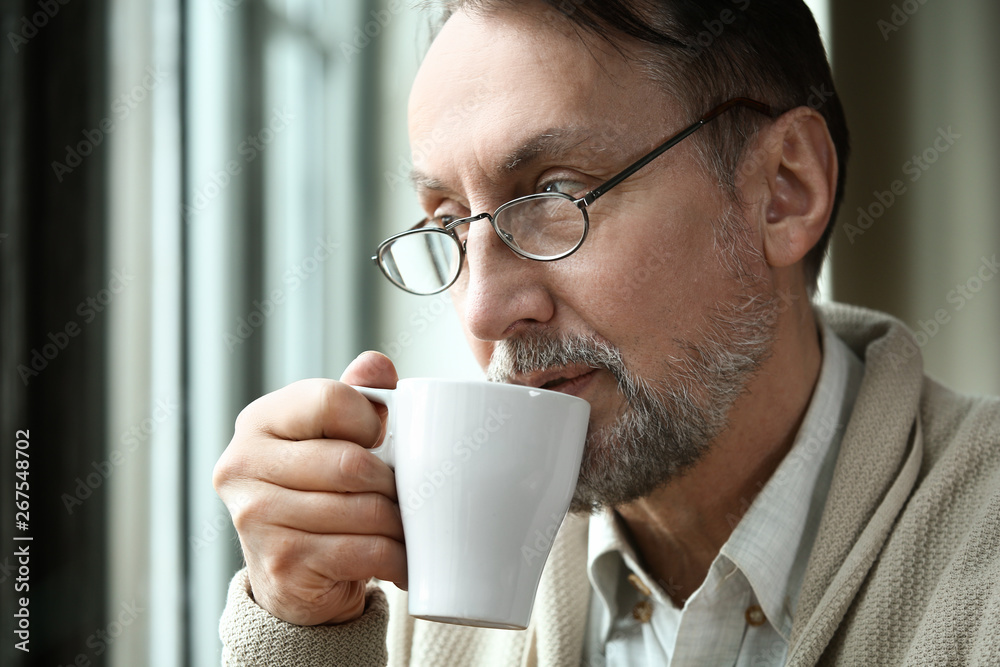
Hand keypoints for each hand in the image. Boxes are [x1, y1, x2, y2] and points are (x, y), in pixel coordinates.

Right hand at [213, 352, 406, 625]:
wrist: (294, 579)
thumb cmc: (321, 493)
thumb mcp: (334, 437)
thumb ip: (356, 396)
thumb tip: (378, 366)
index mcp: (259, 421)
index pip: (331, 400)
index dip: (370, 421)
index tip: (378, 441)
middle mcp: (243, 465)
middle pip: (351, 462)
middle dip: (392, 482)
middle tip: (406, 494)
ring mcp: (257, 517)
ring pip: (365, 509)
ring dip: (399, 522)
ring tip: (405, 526)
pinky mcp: (283, 563)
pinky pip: (366, 551)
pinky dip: (396, 558)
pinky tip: (401, 559)